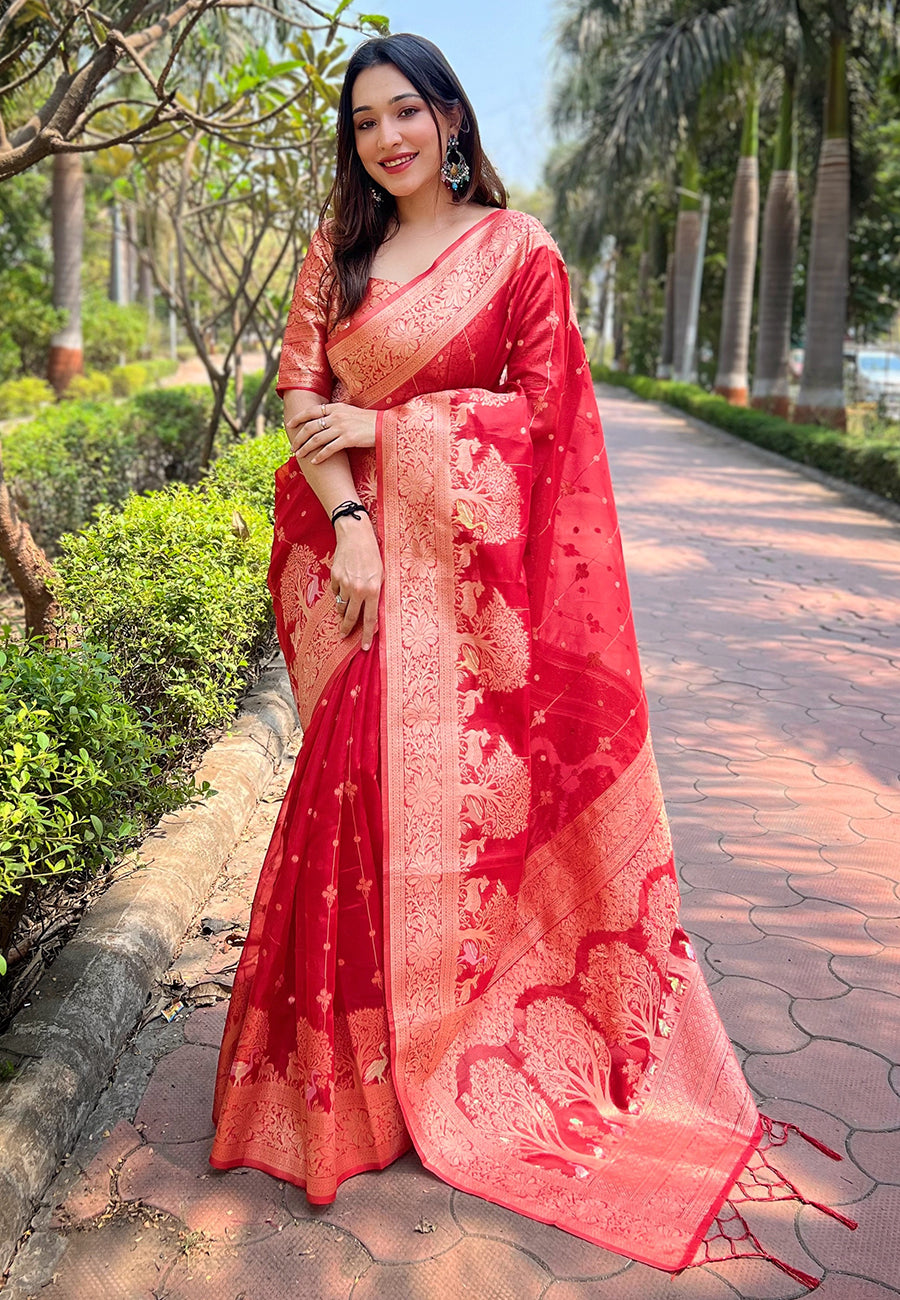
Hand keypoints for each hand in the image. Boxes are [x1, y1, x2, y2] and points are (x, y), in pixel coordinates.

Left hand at [287, 400, 376, 464]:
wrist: (385, 426)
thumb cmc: (368, 421)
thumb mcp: (350, 412)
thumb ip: (336, 415)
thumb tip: (323, 422)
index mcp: (336, 408)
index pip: (311, 411)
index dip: (298, 418)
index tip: (290, 425)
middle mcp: (336, 416)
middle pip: (310, 427)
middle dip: (299, 438)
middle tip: (293, 447)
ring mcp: (342, 427)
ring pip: (316, 439)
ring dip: (305, 448)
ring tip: (299, 455)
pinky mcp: (348, 439)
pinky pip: (329, 449)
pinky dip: (319, 456)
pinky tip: (314, 461)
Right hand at [330, 516, 382, 650]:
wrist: (355, 535)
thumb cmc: (372, 554)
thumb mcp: (381, 574)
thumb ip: (376, 593)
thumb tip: (370, 611)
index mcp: (373, 590)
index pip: (370, 619)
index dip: (366, 635)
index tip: (363, 647)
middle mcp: (358, 590)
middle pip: (351, 617)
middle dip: (347, 630)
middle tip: (344, 636)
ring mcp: (344, 584)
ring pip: (341, 606)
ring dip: (343, 611)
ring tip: (345, 609)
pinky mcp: (334, 578)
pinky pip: (335, 592)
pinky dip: (339, 593)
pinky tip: (344, 583)